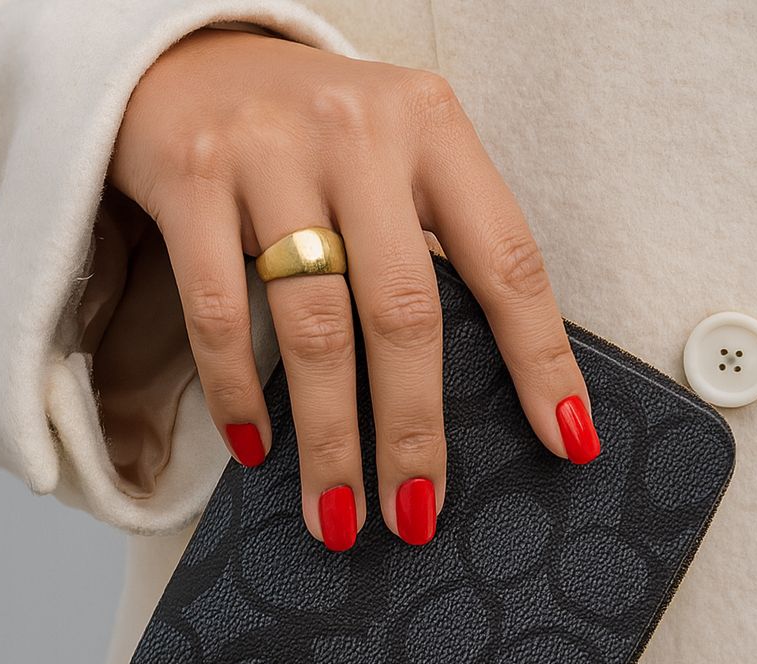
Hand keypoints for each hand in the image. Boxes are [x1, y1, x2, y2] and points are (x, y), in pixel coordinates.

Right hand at [108, 27, 598, 549]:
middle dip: (414, 431)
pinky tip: (256, 445)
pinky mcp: (191, 179)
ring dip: (331, 439)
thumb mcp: (397, 157)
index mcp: (433, 130)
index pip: (508, 261)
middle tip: (416, 514)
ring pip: (316, 327)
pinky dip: (238, 391)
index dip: (541, 360)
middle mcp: (359, 134)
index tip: (565, 440)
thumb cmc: (315, 130)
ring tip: (338, 512)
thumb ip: (437, 239)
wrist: (193, 55)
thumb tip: (478, 378)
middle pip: (405, 312)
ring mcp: (271, 154)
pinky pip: (218, 311)